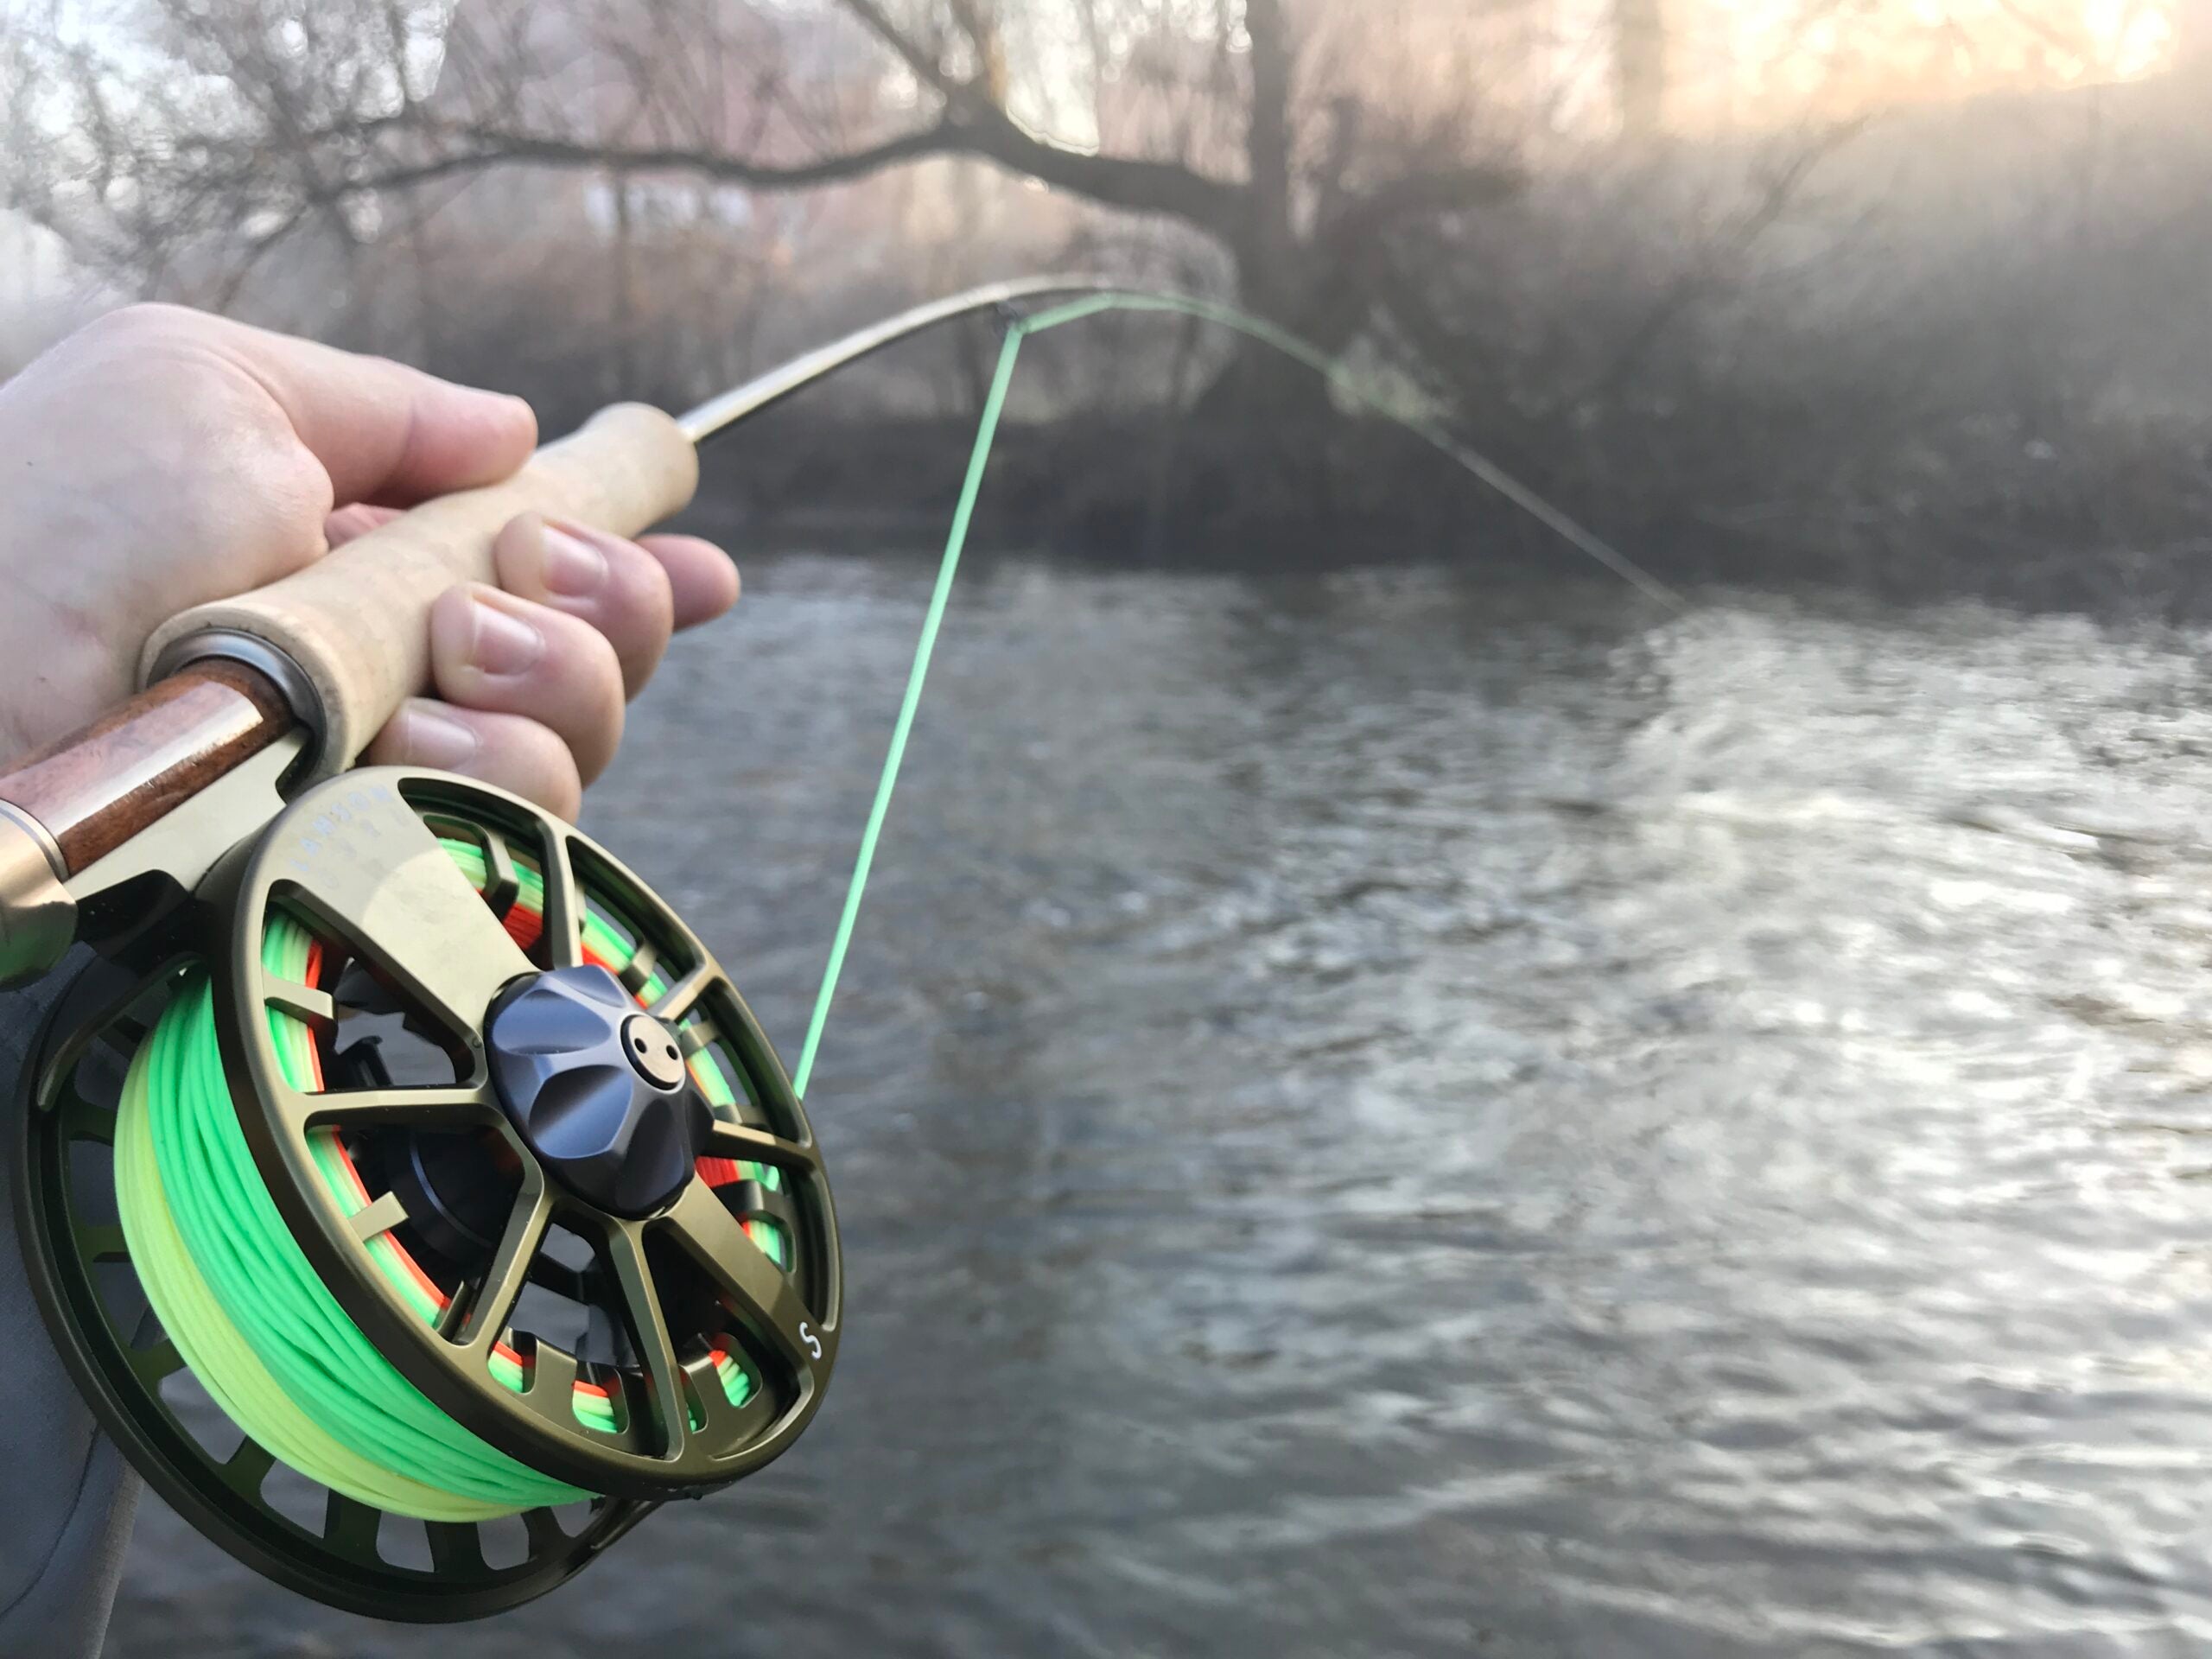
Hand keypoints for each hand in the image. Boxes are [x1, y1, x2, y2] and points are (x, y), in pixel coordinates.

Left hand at [0, 303, 736, 816]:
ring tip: (444, 649)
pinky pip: (525, 821)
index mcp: (363, 553)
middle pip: (606, 651)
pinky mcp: (388, 856)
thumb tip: (512, 428)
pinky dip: (489, 763)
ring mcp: (398, 771)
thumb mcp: (212, 385)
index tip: (706, 562)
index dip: (640, 567)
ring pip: (585, 739)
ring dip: (551, 676)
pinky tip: (404, 737)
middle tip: (526, 564)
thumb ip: (382, 404)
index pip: (544, 568)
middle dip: (612, 593)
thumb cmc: (51, 516)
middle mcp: (401, 668)